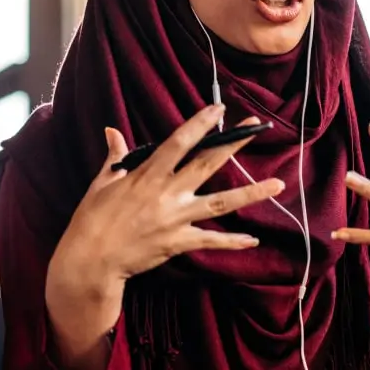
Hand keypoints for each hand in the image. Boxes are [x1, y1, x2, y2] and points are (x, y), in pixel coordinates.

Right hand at [49, 104, 282, 297]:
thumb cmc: (92, 219)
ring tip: (279, 184)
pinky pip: (211, 241)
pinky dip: (233, 242)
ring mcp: (176, 219)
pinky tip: (254, 240)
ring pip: (221, 203)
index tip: (219, 109)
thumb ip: (115, 156)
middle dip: (234, 143)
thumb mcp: (101, 183)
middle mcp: (167, 194)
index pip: (179, 142)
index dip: (200, 124)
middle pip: (208, 164)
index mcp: (147, 175)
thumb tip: (112, 130)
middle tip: (257, 126)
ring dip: (251, 193)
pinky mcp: (178, 242)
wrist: (90, 260)